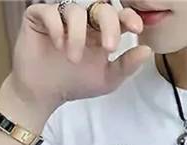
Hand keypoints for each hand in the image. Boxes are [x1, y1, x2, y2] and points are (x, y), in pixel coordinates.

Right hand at [10, 1, 152, 110]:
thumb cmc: (74, 84)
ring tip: (73, 59)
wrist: (44, 94)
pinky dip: (57, 28)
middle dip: (109, 25)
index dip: (128, 17)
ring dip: (78, 36)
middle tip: (109, 48)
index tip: (136, 28)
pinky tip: (58, 45)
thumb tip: (148, 50)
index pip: (118, 17)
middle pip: (102, 8)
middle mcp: (83, 21)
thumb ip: (126, 65)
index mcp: (100, 32)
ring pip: (75, 11)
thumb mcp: (106, 79)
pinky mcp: (39, 17)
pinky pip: (50, 11)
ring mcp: (61, 17)